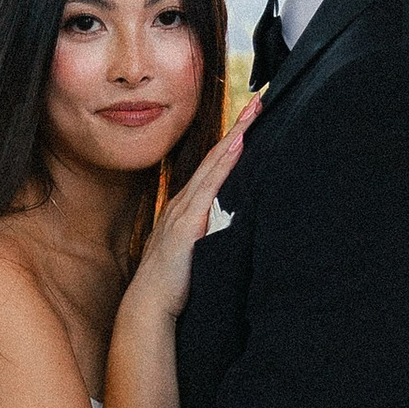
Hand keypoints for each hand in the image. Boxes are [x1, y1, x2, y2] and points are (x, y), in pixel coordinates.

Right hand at [126, 97, 260, 326]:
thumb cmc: (172, 287)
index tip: (251, 122)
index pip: (214, 169)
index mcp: (186, 210)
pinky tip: (239, 145)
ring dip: (235, 136)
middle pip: (215, 158)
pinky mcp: (188, 222)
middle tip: (259, 101)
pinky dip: (225, 163)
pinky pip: (211, 186)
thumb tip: (230, 235)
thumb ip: (208, 240)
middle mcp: (184, 203)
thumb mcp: (195, 256)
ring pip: (214, 164)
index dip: (232, 144)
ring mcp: (184, 210)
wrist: (149, 306)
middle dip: (238, 128)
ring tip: (254, 112)